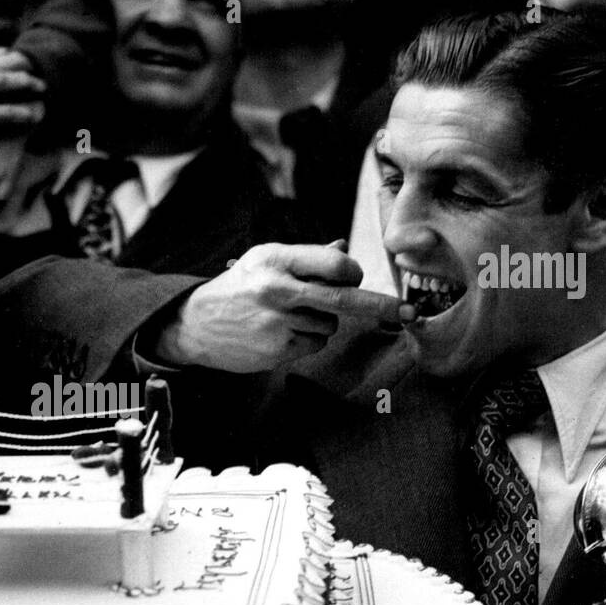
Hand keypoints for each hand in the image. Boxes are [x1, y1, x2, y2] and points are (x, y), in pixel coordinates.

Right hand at [154, 241, 401, 371]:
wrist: (195, 324)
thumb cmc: (238, 286)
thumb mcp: (265, 260)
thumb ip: (306, 258)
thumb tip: (344, 253)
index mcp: (276, 260)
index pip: (334, 265)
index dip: (352, 272)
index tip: (355, 276)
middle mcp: (277, 291)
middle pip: (343, 299)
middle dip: (381, 305)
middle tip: (410, 312)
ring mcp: (276, 324)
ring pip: (329, 326)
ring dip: (321, 322)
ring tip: (289, 317)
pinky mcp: (276, 351)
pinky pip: (314, 345)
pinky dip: (307, 340)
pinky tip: (281, 333)